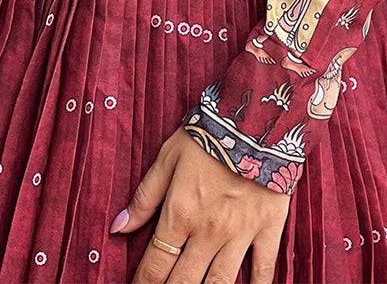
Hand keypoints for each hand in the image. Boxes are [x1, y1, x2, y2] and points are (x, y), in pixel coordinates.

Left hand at [113, 126, 289, 283]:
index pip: (155, 264)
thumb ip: (144, 197)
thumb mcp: (168, 158)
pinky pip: (263, 269)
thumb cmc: (208, 135)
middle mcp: (208, 232)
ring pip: (219, 283)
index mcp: (180, 214)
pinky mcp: (268, 228)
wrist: (255, 119)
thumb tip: (118, 228)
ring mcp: (240, 233)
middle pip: (184, 282)